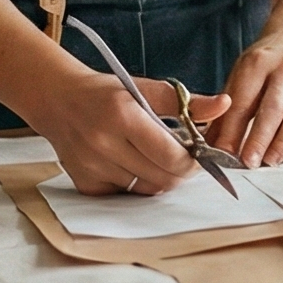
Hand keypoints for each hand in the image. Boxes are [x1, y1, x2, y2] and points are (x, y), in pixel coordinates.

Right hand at [35, 61, 231, 195]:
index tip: (200, 152)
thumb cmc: (107, 93)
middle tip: (184, 157)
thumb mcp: (146, 87)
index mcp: (122, 116)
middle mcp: (104, 144)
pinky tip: (135, 164)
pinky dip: (139, 183)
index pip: (171, 155)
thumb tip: (223, 104)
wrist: (59, 101)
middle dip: (181, 171)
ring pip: (147, 189)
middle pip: (163, 178)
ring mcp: (92, 168)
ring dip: (161, 177)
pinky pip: (127, 195)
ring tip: (158, 156)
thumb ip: (186, 101)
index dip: (193, 159)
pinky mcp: (86, 184)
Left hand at [214, 23, 282, 166]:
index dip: (232, 128)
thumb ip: (229, 106)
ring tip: (270, 161)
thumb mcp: (242, 73)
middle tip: (248, 162)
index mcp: (259, 62)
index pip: (243, 100)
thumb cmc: (267, 61)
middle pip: (273, 107)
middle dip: (259, 138)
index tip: (222, 152)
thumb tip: (214, 143)